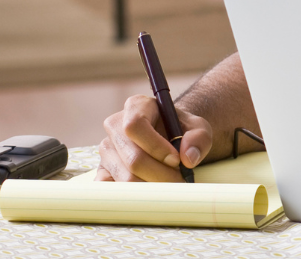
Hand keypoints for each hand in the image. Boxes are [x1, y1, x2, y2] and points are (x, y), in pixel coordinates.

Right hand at [96, 94, 212, 180]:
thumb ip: (199, 138)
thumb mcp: (198, 128)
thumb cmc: (183, 131)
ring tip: (170, 184)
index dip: (156, 146)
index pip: (135, 125)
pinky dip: (134, 195)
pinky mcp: (102, 169)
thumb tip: (187, 158)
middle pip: (132, 158)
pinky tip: (151, 191)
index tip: (176, 160)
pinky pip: (112, 188)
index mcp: (136, 106)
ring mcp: (106, 149)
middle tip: (180, 180)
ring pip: (124, 177)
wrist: (171, 139)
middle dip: (160, 174)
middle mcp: (115, 125)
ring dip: (151, 186)